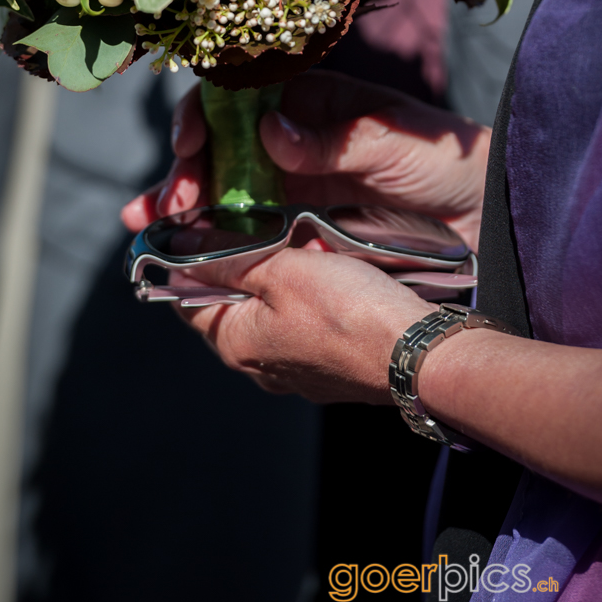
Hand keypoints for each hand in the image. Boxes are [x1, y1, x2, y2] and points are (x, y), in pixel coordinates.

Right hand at [122, 70, 490, 250]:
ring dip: (178, 201)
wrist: (485, 217)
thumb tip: (269, 130)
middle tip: (167, 203)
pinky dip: (207, 234)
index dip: (205, 113)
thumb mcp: (396, 144)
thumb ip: (335, 139)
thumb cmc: (447, 162)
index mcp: (311, 98)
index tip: (189, 144)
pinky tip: (174, 248)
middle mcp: (291, 136)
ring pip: (220, 185)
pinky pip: (243, 225)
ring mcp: (289, 181)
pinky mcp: (294, 224)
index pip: (239, 93)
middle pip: (219, 142)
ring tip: (143, 222)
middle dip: (183, 168)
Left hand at [172, 243, 431, 404]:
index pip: (187, 300)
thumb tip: (183, 248)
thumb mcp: (282, 268)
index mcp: (236, 344)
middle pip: (232, 303)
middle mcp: (261, 367)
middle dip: (243, 263)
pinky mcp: (330, 368)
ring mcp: (298, 371)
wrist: (418, 356)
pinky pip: (306, 325)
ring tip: (302, 246)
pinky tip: (331, 273)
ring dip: (281, 277)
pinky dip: (310, 297)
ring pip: (272, 312)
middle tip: (262, 230)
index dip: (188, 262)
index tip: (200, 231)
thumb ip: (229, 256)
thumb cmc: (351, 314)